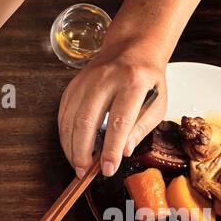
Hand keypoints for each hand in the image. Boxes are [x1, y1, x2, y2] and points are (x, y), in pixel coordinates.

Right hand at [57, 37, 167, 178]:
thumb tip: (123, 151)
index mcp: (133, 82)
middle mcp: (106, 79)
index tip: (108, 169)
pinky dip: (64, 136)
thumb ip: (141, 128)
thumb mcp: (157, 103)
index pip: (119, 122)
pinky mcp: (73, 85)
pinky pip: (63, 115)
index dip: (111, 150)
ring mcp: (86, 81)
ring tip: (77, 165)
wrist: (132, 47)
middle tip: (85, 172)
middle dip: (83, 153)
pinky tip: (72, 148)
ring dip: (70, 148)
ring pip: (70, 120)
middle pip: (86, 122)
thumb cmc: (147, 79)